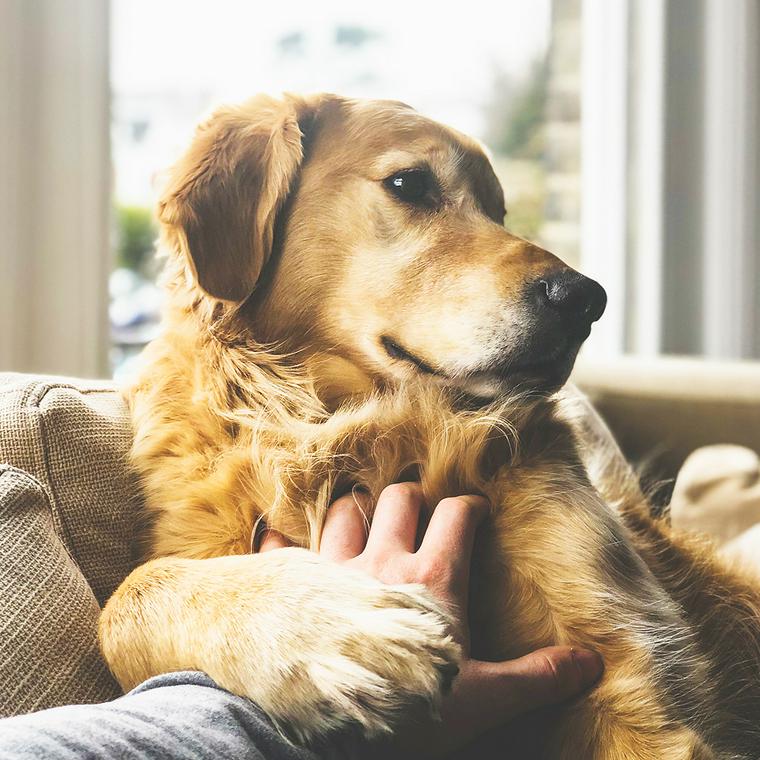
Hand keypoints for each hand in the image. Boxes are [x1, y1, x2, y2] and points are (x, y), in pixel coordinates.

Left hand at [259, 483, 602, 754]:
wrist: (328, 733)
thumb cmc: (409, 715)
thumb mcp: (482, 700)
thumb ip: (536, 677)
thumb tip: (591, 663)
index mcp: (432, 579)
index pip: (456, 516)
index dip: (471, 507)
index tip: (477, 511)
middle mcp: (381, 561)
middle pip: (398, 499)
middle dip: (413, 497)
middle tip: (420, 511)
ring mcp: (331, 570)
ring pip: (344, 511)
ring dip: (355, 510)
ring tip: (364, 520)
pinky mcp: (292, 587)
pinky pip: (282, 547)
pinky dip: (282, 540)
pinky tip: (279, 539)